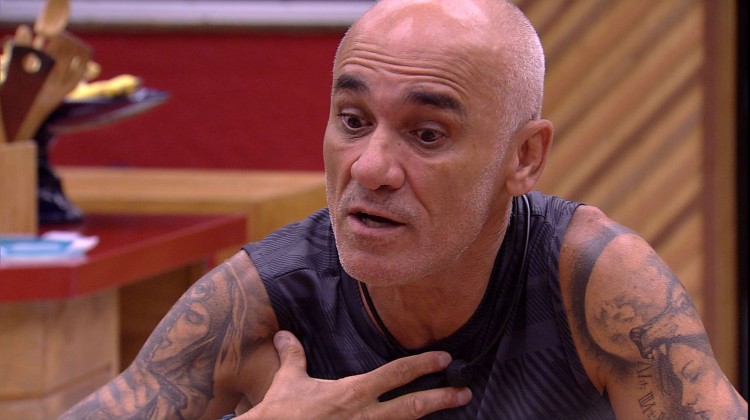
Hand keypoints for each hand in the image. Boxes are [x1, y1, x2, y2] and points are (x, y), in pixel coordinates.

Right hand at [237, 330, 471, 418]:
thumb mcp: (288, 381)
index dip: (421, 365)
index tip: (443, 358)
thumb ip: (293, 356)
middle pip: (411, 406)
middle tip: (465, 392)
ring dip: (428, 417)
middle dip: (440, 398)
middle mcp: (364, 415)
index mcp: (352, 393)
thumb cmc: (282, 412)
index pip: (394, 374)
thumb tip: (284, 335)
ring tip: (453, 409)